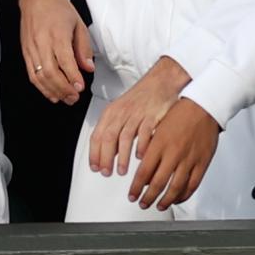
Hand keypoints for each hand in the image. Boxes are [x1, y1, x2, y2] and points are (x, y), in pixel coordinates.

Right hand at [19, 0, 94, 102]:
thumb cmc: (58, 8)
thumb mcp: (78, 24)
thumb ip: (83, 48)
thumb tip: (88, 68)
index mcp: (57, 33)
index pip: (64, 60)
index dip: (72, 77)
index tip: (80, 87)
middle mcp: (42, 41)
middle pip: (50, 72)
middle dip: (63, 89)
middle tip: (75, 97)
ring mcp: (31, 47)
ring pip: (39, 76)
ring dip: (52, 91)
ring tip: (65, 99)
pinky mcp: (25, 52)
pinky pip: (31, 73)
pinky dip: (41, 87)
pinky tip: (51, 93)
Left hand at [88, 56, 188, 178]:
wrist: (160, 81)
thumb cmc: (140, 99)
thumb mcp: (121, 113)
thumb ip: (113, 131)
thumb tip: (107, 154)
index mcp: (110, 114)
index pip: (96, 136)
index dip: (94, 154)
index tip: (95, 167)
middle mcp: (121, 114)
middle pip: (108, 138)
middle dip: (105, 158)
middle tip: (106, 172)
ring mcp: (136, 114)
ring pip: (124, 137)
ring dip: (122, 157)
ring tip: (121, 171)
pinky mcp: (152, 114)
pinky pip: (145, 132)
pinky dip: (141, 146)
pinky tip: (141, 157)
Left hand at [128, 97, 221, 210]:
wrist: (203, 106)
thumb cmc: (179, 114)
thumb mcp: (157, 128)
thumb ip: (149, 148)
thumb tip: (140, 168)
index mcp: (159, 144)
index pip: (144, 172)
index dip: (136, 188)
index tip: (132, 195)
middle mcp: (174, 154)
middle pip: (158, 183)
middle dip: (147, 197)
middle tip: (142, 203)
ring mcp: (189, 160)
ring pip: (176, 188)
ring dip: (165, 200)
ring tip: (158, 206)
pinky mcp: (202, 163)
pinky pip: (193, 184)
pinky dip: (184, 195)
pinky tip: (177, 199)